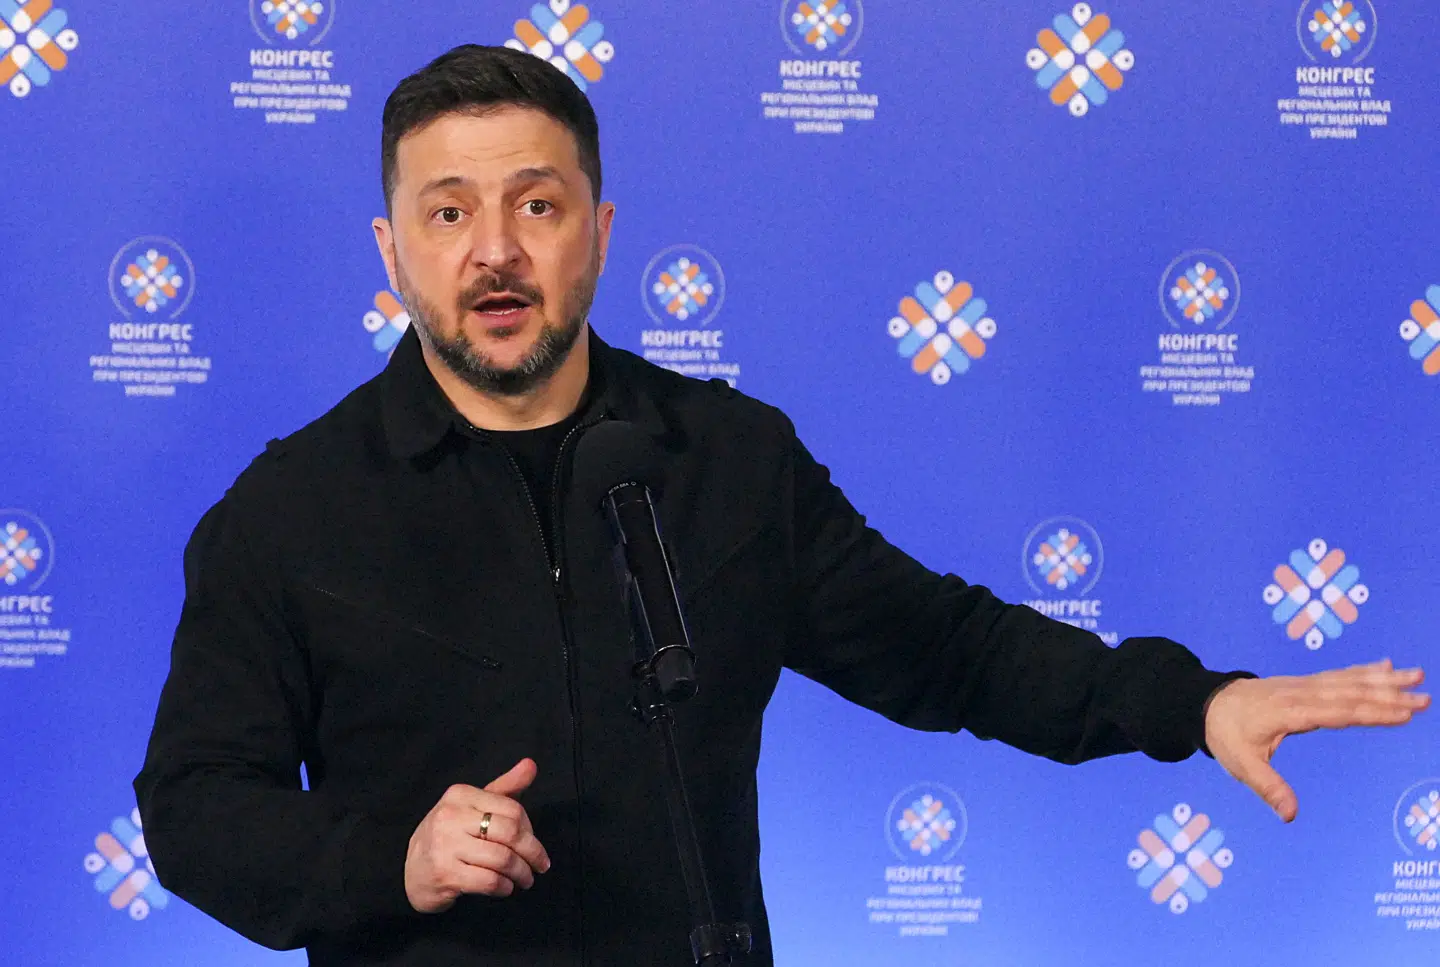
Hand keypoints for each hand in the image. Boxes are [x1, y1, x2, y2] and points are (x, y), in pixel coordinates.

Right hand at [404, 758, 551, 912]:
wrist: (412, 872)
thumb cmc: (451, 836)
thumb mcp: (474, 807)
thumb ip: (505, 788)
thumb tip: (531, 765)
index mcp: (460, 795)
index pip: (512, 809)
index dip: (530, 829)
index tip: (533, 843)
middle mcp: (450, 816)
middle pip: (510, 833)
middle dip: (532, 852)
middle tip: (540, 865)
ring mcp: (445, 846)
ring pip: (502, 859)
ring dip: (521, 873)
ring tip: (525, 879)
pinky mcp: (445, 874)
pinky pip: (489, 881)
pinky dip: (505, 887)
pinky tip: (506, 887)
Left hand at [1204, 659, 1429, 821]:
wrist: (1207, 703)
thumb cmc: (1226, 734)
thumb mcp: (1241, 765)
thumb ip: (1268, 788)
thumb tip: (1290, 815)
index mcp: (1290, 712)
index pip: (1338, 712)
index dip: (1371, 712)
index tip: (1403, 713)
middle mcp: (1301, 693)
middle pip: (1351, 693)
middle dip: (1389, 695)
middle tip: (1425, 698)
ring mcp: (1303, 685)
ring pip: (1349, 680)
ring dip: (1384, 679)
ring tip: (1416, 676)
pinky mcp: (1304, 684)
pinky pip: (1339, 675)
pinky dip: (1364, 670)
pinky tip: (1386, 666)